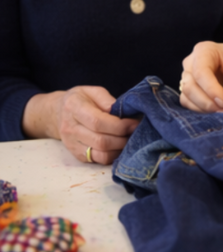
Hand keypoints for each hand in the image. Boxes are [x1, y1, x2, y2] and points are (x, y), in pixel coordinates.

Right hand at [23, 86, 139, 164]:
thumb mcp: (92, 91)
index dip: (119, 125)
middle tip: (136, 132)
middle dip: (123, 138)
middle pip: (101, 140)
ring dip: (120, 149)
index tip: (134, 123)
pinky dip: (113, 155)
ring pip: (100, 153)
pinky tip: (120, 146)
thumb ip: (108, 100)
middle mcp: (70, 128)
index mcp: (73, 107)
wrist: (58, 113)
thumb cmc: (80, 100)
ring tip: (129, 139)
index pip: (98, 122)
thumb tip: (123, 114)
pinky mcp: (77, 155)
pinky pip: (98, 160)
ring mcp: (71, 144)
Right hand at [180, 41, 222, 111]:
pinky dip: (201, 110)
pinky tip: (217, 109)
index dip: (211, 90)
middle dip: (207, 101)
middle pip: (190, 86)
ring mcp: (189, 76)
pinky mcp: (190, 89)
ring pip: (187, 97)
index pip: (200, 73)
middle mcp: (191, 62)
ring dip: (204, 107)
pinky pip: (188, 103)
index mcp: (204, 51)